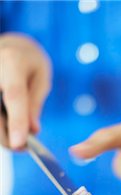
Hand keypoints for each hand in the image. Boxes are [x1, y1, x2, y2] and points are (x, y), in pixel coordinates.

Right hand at [0, 33, 51, 148]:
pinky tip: (6, 129)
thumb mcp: (41, 78)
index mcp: (12, 62)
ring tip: (15, 138)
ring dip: (0, 134)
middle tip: (20, 147)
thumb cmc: (28, 63)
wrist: (9, 46)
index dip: (16, 121)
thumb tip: (33, 130)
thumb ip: (35, 104)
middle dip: (6, 136)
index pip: (13, 95)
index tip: (19, 143)